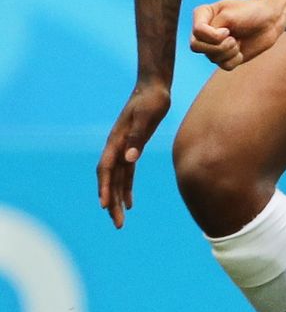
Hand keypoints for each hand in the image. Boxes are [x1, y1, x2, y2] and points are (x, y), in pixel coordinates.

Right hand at [97, 78, 170, 228]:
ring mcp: (123, 148)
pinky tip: (130, 203)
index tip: (105, 206)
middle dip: (112, 202)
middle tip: (117, 224)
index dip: (106, 188)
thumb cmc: (153, 99)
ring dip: (117, 199)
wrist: (154, 86)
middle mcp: (116, 147)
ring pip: (118, 179)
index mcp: (117, 141)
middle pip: (111, 179)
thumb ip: (138, 137)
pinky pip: (126, 173)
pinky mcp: (132, 148)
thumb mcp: (148, 117)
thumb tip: (130, 159)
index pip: (107, 169)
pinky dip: (127, 188)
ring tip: (119, 220)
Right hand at [190, 0, 285, 70]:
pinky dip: (235, 60)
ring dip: (229, 51)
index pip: (197, 32)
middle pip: (196, 47)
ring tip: (238, 41)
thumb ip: (212, 30)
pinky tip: (241, 50)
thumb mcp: (229, 15)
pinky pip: (223, 66)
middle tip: (233, 39)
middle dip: (218, 46)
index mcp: (202, 15)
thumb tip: (209, 50)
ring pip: (211, 57)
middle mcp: (205, 30)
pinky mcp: (226, 56)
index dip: (213, 35)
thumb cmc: (251, 12)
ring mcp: (214, 44)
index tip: (228, 29)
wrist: (270, 20)